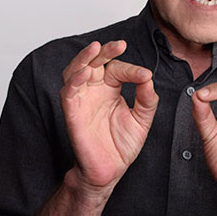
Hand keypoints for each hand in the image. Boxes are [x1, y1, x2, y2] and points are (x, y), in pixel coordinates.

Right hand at [60, 40, 157, 191]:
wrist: (110, 171)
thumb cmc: (122, 145)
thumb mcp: (142, 119)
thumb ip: (147, 98)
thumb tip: (148, 78)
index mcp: (110, 88)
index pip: (118, 69)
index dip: (131, 70)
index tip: (145, 77)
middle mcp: (94, 90)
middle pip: (94, 62)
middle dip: (105, 51)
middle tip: (119, 44)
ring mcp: (82, 100)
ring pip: (75, 71)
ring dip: (84, 58)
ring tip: (96, 48)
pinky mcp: (72, 113)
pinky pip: (68, 93)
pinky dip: (73, 81)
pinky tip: (83, 73)